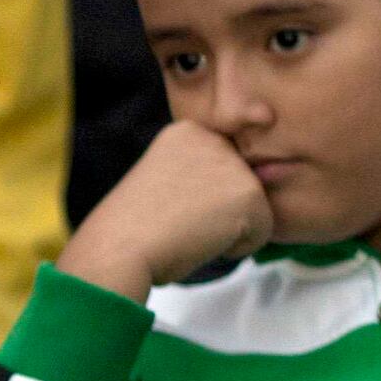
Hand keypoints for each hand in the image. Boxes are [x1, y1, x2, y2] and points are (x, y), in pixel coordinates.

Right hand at [59, 121, 274, 298]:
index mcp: (187, 132)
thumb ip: (200, 179)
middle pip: (239, 187)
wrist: (117, 248)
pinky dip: (237, 247)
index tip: (167, 207)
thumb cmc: (133, 229)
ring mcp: (233, 164)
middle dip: (216, 214)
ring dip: (226, 230)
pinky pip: (262, 231)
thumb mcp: (165, 185)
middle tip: (177, 222)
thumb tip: (247, 192)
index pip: (220, 172)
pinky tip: (201, 240)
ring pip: (253, 209)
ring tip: (187, 230)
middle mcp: (214, 139)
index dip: (198, 201)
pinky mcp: (248, 192)